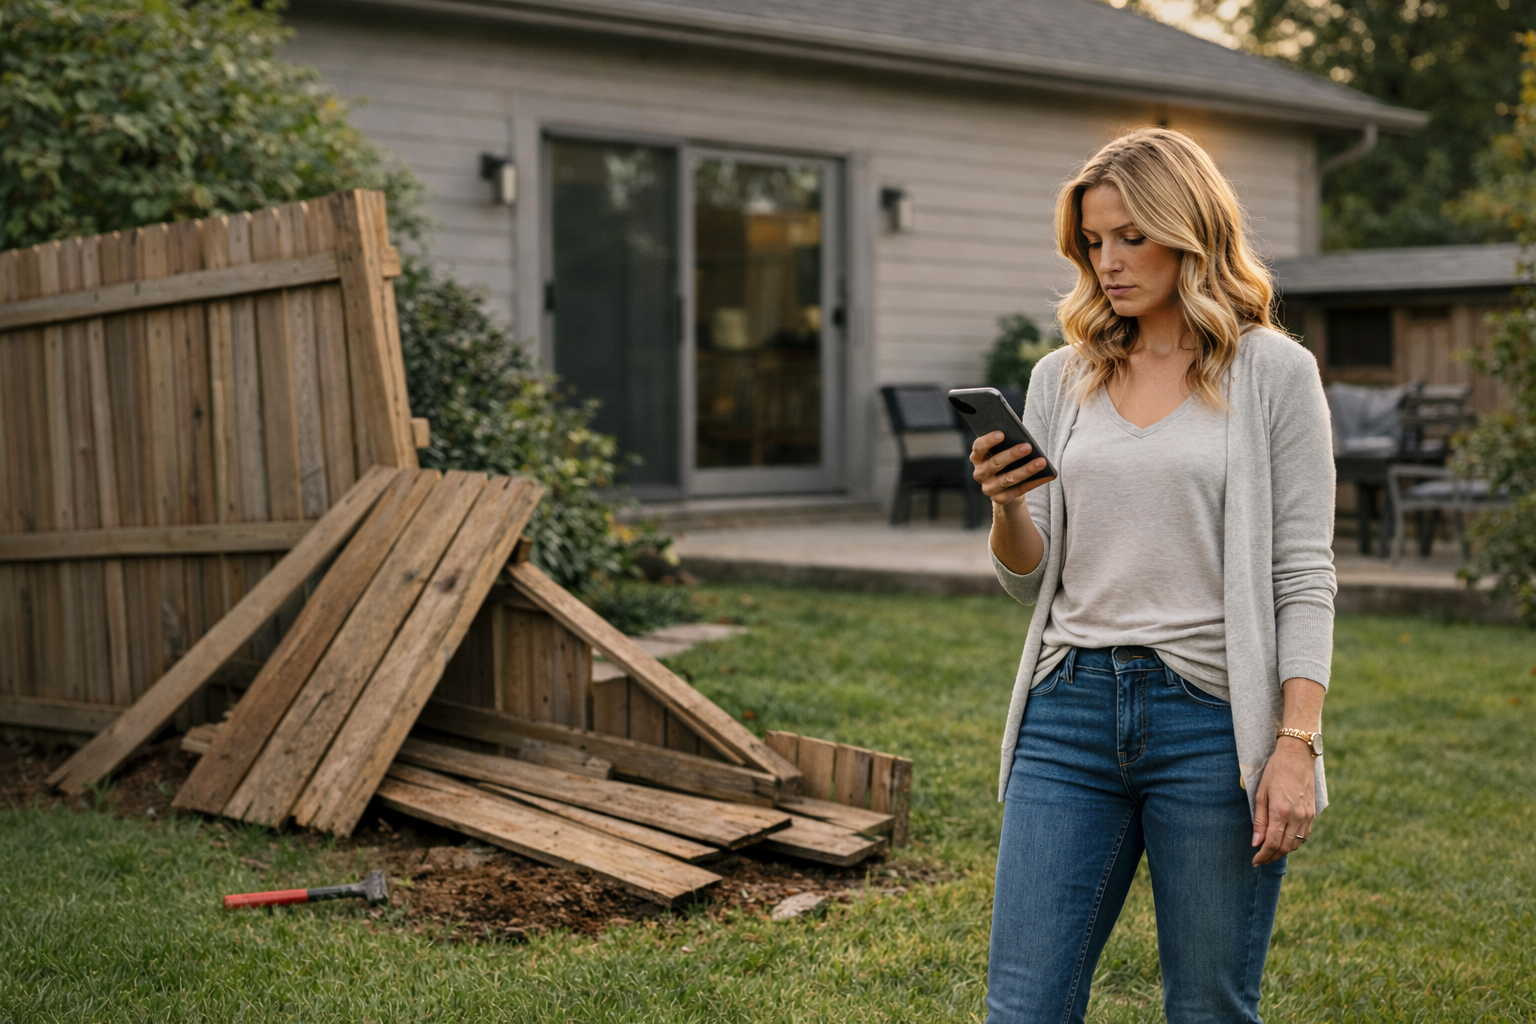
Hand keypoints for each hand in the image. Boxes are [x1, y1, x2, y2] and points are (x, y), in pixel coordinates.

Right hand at [970, 433, 1052, 506]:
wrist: (1006, 486)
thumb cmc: (1006, 461)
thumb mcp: (1002, 451)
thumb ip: (1006, 444)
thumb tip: (1023, 439)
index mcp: (977, 457)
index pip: (979, 447)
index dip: (989, 440)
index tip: (1002, 433)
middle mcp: (979, 473)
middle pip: (995, 463)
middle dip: (1012, 454)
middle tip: (1028, 446)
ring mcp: (988, 488)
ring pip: (1008, 478)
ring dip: (1026, 470)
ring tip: (1041, 462)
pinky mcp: (999, 499)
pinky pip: (1018, 490)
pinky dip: (1033, 482)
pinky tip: (1046, 475)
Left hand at [1251, 737, 1315, 865]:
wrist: (1297, 756)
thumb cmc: (1274, 772)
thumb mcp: (1261, 794)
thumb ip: (1259, 820)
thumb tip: (1256, 842)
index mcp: (1281, 811)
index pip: (1272, 843)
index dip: (1263, 855)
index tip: (1255, 861)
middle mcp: (1297, 816)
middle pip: (1285, 847)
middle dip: (1272, 856)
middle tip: (1261, 860)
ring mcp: (1307, 816)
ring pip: (1296, 844)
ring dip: (1283, 851)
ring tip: (1270, 852)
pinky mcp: (1313, 813)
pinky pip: (1304, 836)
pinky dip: (1294, 843)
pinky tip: (1284, 841)